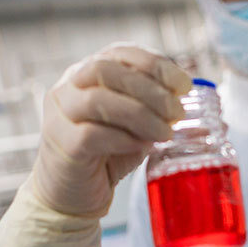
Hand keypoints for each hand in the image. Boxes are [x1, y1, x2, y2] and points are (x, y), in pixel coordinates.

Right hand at [33, 43, 191, 216]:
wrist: (74, 194)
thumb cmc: (107, 154)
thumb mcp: (136, 125)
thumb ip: (154, 108)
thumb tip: (187, 100)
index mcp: (88, 72)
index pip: (120, 52)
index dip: (155, 64)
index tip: (184, 85)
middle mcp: (68, 87)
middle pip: (105, 69)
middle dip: (150, 89)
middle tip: (177, 111)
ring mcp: (59, 114)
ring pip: (97, 100)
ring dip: (140, 115)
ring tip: (165, 132)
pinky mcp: (61, 144)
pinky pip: (91, 134)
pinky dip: (122, 138)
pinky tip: (141, 146)